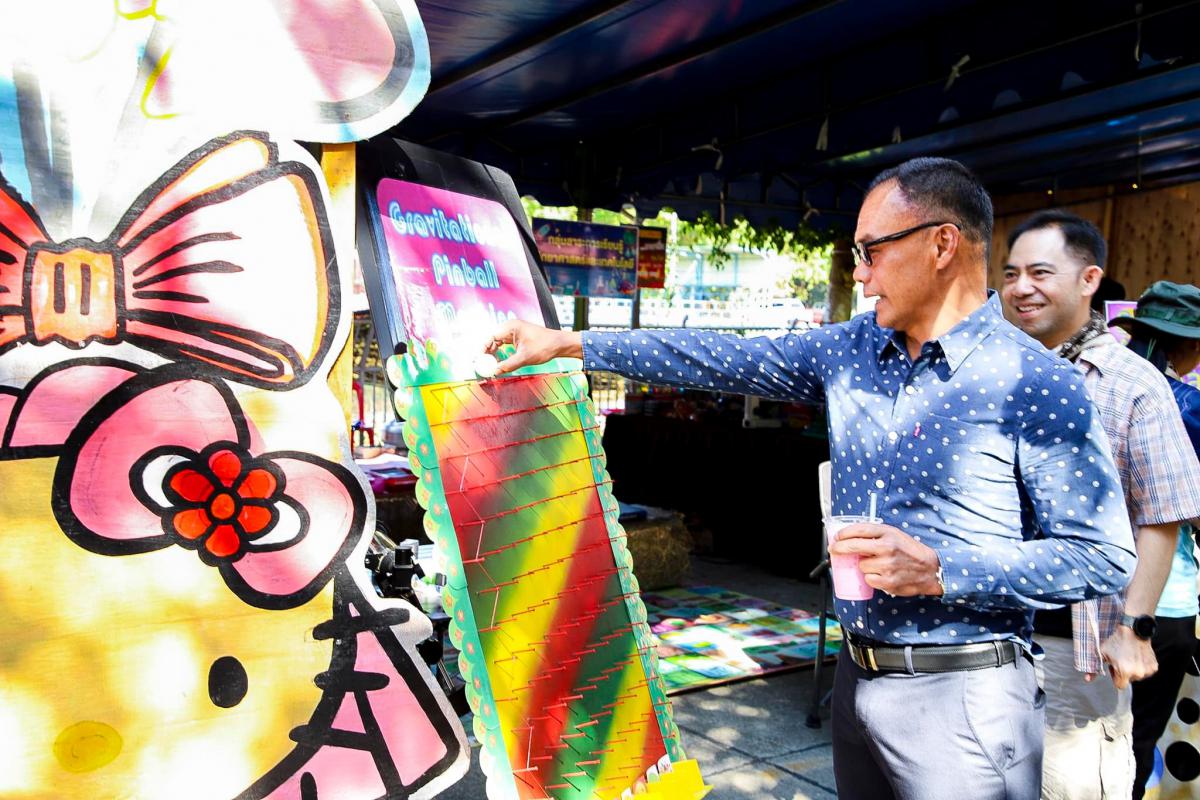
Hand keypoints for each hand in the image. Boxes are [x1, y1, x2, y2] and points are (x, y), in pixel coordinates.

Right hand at [486, 320, 582, 374]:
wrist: (559, 344)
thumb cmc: (544, 346)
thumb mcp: (524, 358)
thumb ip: (508, 365)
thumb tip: (495, 372)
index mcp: (511, 327)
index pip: (491, 337)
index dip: (483, 349)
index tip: (479, 359)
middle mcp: (512, 327)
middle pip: (493, 339)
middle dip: (487, 352)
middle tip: (483, 364)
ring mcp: (515, 331)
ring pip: (499, 342)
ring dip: (494, 352)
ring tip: (490, 364)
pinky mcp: (519, 336)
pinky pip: (505, 344)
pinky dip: (501, 352)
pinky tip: (499, 361)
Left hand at [828, 523, 942, 596]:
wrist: (930, 569)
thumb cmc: (910, 551)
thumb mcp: (895, 535)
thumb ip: (875, 534)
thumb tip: (850, 537)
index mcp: (888, 533)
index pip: (859, 529)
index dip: (843, 533)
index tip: (836, 537)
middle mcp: (886, 547)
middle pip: (853, 546)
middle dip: (839, 548)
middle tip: (834, 550)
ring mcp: (886, 565)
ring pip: (861, 566)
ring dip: (864, 566)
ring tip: (877, 565)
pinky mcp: (888, 581)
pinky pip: (868, 579)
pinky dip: (871, 578)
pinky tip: (881, 575)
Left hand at [1094, 625, 1157, 688]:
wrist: (1132, 630)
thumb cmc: (1115, 641)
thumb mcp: (1101, 653)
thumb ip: (1094, 668)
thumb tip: (1087, 679)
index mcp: (1124, 672)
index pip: (1120, 686)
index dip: (1115, 677)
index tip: (1114, 667)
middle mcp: (1138, 673)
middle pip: (1128, 680)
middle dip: (1123, 672)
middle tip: (1121, 659)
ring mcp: (1147, 670)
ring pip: (1137, 676)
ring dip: (1133, 670)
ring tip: (1129, 656)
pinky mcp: (1154, 666)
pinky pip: (1146, 671)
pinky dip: (1141, 666)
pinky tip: (1137, 656)